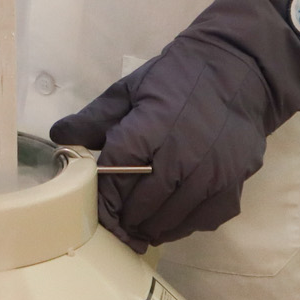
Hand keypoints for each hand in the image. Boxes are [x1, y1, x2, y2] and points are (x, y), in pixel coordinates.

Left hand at [50, 0, 299, 251]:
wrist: (240, 71)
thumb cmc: (179, 79)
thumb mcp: (133, 88)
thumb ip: (96, 117)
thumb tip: (59, 136)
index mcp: (153, 123)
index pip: (117, 171)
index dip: (103, 197)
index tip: (95, 211)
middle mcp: (184, 151)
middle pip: (145, 201)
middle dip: (126, 218)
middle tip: (116, 226)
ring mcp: (213, 171)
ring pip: (174, 216)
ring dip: (153, 227)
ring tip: (140, 228)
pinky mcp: (235, 182)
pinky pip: (205, 218)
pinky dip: (186, 225)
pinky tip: (173, 220)